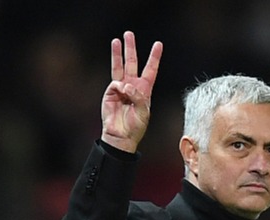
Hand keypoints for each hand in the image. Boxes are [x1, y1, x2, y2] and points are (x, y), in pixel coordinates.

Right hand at [101, 31, 162, 152]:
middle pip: (132, 63)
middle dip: (131, 49)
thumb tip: (125, 85)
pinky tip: (122, 91)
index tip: (158, 44)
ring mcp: (120, 89)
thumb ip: (138, 96)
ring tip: (116, 40)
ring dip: (117, 54)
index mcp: (145, 91)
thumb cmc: (135, 127)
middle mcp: (133, 87)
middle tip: (129, 34)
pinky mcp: (110, 93)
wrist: (121, 136)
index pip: (150, 70)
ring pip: (119, 67)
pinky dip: (119, 86)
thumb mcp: (143, 112)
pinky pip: (115, 83)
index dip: (154, 58)